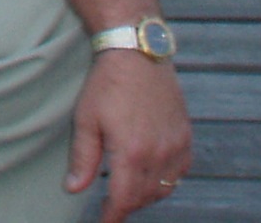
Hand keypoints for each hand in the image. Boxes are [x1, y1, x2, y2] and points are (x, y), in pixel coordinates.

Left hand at [66, 51, 192, 217]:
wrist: (137, 54)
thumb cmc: (107, 84)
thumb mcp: (86, 119)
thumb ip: (82, 158)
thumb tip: (74, 189)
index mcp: (131, 152)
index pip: (123, 199)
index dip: (113, 216)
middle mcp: (159, 154)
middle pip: (144, 197)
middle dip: (126, 205)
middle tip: (111, 205)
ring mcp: (176, 146)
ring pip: (164, 188)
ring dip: (146, 195)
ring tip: (127, 191)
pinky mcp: (186, 137)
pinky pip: (180, 173)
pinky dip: (166, 181)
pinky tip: (151, 176)